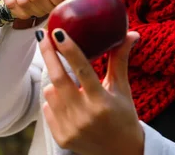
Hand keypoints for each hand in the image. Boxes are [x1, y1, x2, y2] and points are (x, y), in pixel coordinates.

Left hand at [37, 28, 143, 154]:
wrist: (120, 153)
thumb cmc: (123, 116)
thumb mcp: (122, 88)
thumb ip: (120, 60)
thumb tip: (132, 33)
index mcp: (102, 101)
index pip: (82, 70)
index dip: (69, 50)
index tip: (58, 32)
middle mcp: (85, 115)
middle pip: (58, 79)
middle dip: (48, 54)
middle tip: (42, 35)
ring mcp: (71, 128)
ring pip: (50, 92)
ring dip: (56, 83)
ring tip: (71, 86)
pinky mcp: (61, 138)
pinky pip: (47, 108)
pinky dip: (54, 101)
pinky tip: (68, 104)